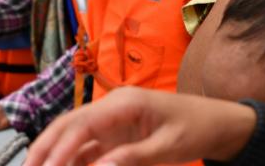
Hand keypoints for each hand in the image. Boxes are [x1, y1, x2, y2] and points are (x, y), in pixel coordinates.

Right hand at [25, 87, 255, 165]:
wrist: (219, 122)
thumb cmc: (198, 129)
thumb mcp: (169, 147)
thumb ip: (134, 158)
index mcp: (124, 103)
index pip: (81, 125)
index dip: (60, 149)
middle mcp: (112, 107)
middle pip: (68, 125)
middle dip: (45, 148)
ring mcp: (112, 120)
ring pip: (73, 136)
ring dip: (55, 155)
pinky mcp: (116, 134)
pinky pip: (88, 147)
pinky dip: (73, 160)